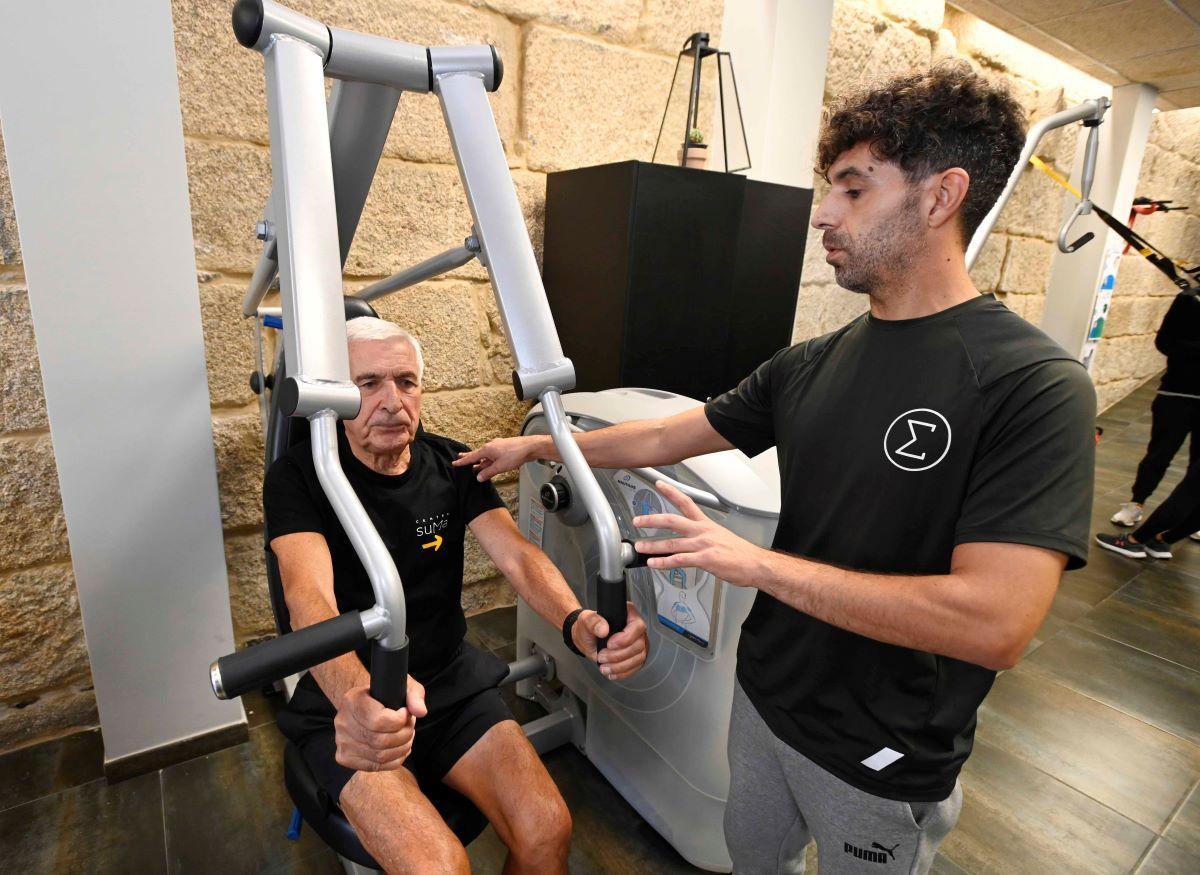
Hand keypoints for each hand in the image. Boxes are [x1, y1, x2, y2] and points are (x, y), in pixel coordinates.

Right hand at [333, 676, 426, 771]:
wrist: (365, 703)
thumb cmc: (385, 693)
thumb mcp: (402, 685)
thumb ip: (414, 695)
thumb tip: (420, 712)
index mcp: (352, 700)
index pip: (378, 721)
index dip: (399, 721)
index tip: (405, 713)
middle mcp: (342, 722)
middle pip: (379, 741)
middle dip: (404, 736)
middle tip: (410, 726)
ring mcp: (341, 741)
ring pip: (379, 756)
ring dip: (401, 749)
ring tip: (407, 737)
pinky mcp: (345, 757)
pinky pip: (374, 767)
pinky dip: (394, 760)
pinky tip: (400, 749)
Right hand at [453, 436, 538, 480]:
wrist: (530, 447)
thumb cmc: (516, 454)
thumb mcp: (499, 466)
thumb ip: (488, 472)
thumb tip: (479, 477)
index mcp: (487, 449)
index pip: (472, 457)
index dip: (463, 461)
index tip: (455, 463)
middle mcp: (491, 446)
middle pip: (478, 454)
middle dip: (469, 458)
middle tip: (460, 458)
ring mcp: (498, 447)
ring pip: (486, 456)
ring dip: (480, 462)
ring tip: (474, 466)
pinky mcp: (505, 450)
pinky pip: (493, 456)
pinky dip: (489, 461)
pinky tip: (488, 465)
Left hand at [572, 603, 648, 679]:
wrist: (587, 641)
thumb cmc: (588, 628)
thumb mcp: (585, 620)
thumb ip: (593, 621)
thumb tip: (604, 629)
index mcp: (629, 614)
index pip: (637, 626)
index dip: (626, 638)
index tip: (609, 644)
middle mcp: (637, 629)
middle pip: (638, 645)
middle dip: (618, 655)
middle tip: (601, 656)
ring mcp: (638, 644)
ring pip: (638, 658)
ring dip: (620, 666)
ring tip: (604, 667)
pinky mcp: (636, 657)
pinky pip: (635, 667)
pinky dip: (622, 673)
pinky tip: (611, 673)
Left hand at [633, 481, 767, 587]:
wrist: (756, 564)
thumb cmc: (741, 553)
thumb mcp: (721, 537)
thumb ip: (704, 537)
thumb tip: (690, 542)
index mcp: (706, 524)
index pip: (686, 502)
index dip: (671, 492)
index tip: (659, 484)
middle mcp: (702, 532)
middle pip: (672, 520)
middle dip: (651, 519)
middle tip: (638, 520)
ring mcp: (703, 545)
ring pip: (671, 542)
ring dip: (652, 545)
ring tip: (640, 547)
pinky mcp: (704, 559)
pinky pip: (679, 560)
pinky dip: (663, 562)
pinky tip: (654, 564)